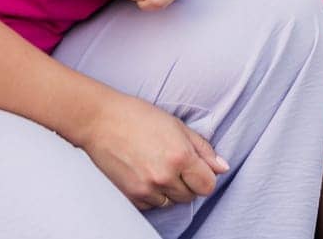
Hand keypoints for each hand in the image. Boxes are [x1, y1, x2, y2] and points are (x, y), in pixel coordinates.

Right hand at [74, 92, 229, 210]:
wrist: (100, 121)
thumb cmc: (138, 116)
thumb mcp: (176, 125)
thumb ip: (203, 148)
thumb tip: (222, 168)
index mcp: (180, 156)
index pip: (208, 185)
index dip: (204, 177)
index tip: (196, 169)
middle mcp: (165, 176)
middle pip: (190, 195)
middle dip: (187, 182)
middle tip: (172, 162)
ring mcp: (147, 188)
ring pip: (171, 202)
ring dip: (169, 190)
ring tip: (155, 165)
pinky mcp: (131, 196)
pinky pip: (152, 205)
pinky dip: (151, 194)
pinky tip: (143, 173)